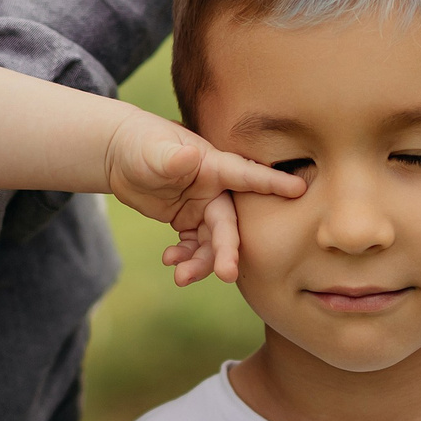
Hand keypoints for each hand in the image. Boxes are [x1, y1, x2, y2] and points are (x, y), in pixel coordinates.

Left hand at [102, 117, 302, 285]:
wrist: (120, 156)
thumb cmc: (140, 144)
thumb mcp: (151, 151)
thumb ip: (170, 157)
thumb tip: (190, 156)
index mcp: (212, 166)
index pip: (245, 174)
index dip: (271, 183)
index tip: (299, 190)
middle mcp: (215, 188)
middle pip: (228, 224)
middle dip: (228, 250)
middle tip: (226, 275)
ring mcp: (204, 207)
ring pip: (213, 242)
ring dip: (201, 262)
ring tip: (181, 277)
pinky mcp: (190, 221)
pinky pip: (196, 246)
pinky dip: (186, 258)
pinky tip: (170, 261)